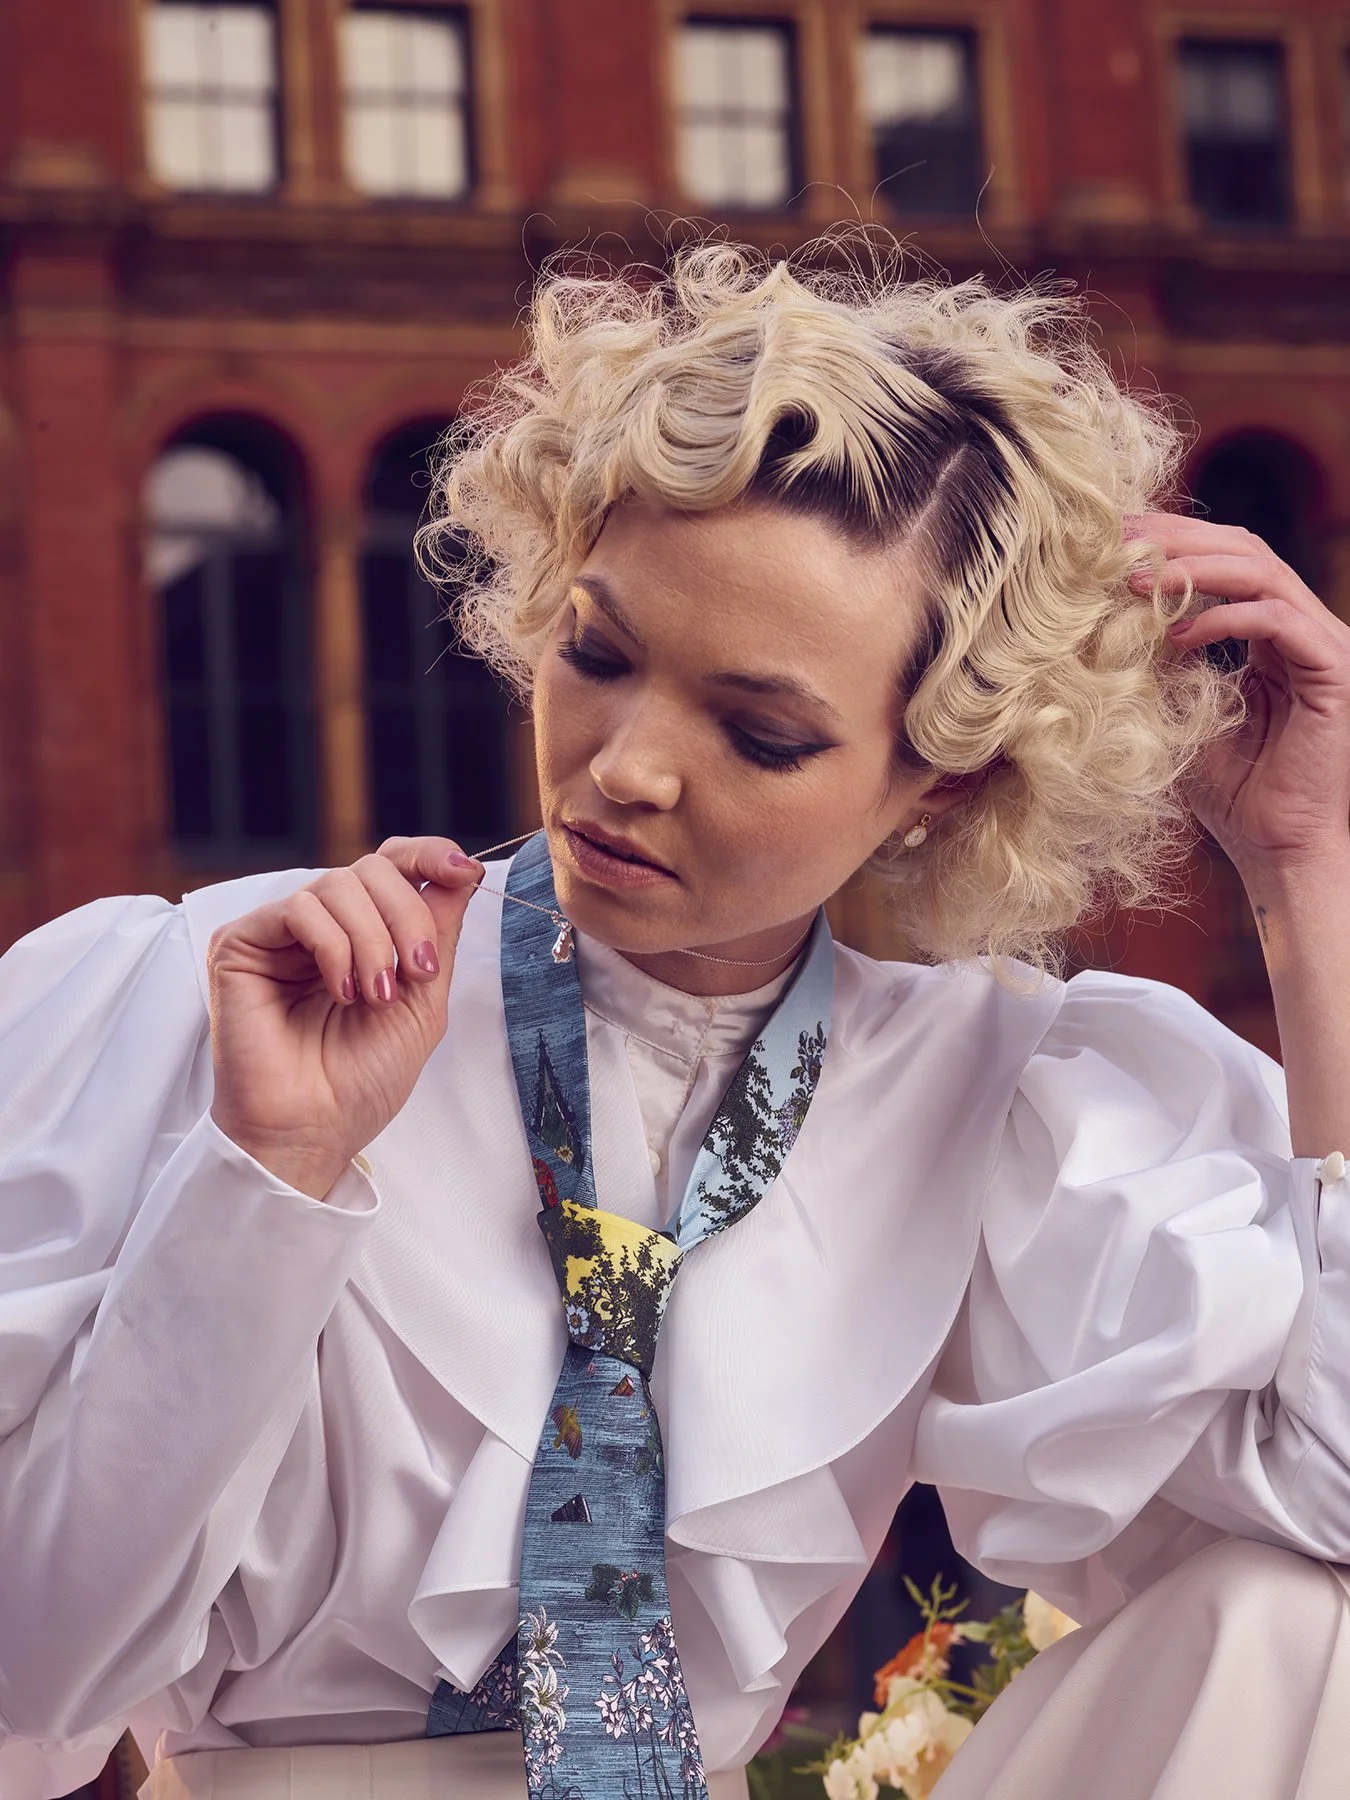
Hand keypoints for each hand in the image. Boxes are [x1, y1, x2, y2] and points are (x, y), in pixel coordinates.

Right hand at [207, 838, 483, 1197]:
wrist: (313, 1130)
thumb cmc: (362, 1079)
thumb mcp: (424, 1000)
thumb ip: (438, 934)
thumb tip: (462, 870)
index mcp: (362, 934)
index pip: (392, 866)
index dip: (427, 855)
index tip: (462, 870)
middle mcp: (321, 926)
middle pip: (372, 868)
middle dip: (406, 916)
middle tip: (414, 974)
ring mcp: (279, 933)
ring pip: (338, 884)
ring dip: (372, 941)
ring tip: (375, 997)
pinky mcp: (241, 943)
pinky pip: (299, 908)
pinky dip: (333, 947)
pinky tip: (341, 991)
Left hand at [1129, 514, 1349, 871]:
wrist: (1276, 849)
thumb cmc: (1230, 795)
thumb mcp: (1178, 715)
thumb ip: (1157, 666)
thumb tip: (1105, 618)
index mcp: (1271, 634)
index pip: (1226, 560)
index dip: (1171, 542)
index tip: (1111, 543)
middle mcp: (1302, 629)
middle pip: (1245, 548)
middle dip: (1178, 538)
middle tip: (1118, 543)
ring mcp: (1323, 645)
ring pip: (1263, 570)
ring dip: (1194, 568)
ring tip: (1136, 581)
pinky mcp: (1333, 671)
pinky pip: (1278, 619)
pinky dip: (1225, 617)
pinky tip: (1177, 637)